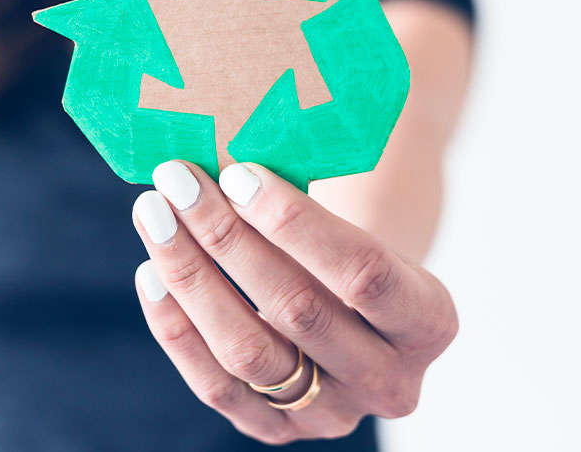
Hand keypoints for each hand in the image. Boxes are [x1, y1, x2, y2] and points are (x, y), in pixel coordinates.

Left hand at [131, 161, 457, 444]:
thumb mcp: (360, 225)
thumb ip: (310, 203)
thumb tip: (227, 155)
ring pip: (247, 353)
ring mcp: (330, 414)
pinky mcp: (274, 428)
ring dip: (191, 277)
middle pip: (299, 310)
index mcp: (429, 320)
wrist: (352, 318)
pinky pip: (213, 384)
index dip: (296, 223)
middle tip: (178, 181)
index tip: (238, 173)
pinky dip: (176, 326)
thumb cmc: (350, 251)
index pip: (363, 272)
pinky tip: (151, 271)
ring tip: (154, 216)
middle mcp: (388, 380)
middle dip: (227, 238)